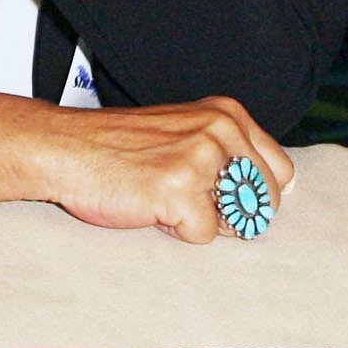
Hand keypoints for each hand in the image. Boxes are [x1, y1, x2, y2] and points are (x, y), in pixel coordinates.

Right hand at [46, 95, 291, 244]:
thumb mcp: (185, 132)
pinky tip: (151, 206)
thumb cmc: (120, 147)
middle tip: (188, 200)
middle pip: (266, 199)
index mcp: (227, 114)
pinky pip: (204, 234)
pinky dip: (178, 230)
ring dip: (204, 219)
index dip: (256, 195)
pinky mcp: (180, 188)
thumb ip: (228, 153)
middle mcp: (221, 129)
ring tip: (167, 198)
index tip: (225, 197)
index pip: (281, 170)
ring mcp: (201, 157)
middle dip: (234, 213)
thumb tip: (270, 198)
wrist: (65, 148)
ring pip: (238, 218)